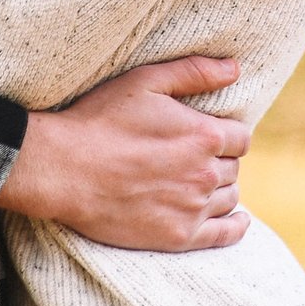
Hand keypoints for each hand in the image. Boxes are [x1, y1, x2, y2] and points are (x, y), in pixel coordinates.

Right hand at [0, 56, 251, 251]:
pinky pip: (223, 234)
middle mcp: (205, 174)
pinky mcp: (177, 236)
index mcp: (204, 135)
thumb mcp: (145, 81)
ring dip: (221, 188)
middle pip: (233, 168)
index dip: (226, 133)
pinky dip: (236, 226)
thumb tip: (235, 68)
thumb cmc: (101, 120)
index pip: (240, 137)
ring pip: (229, 197)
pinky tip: (238, 220)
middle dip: (220, 160)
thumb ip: (194, 72)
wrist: (64, 170)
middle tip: (195, 157)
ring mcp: (193, 208)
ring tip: (201, 182)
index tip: (209, 134)